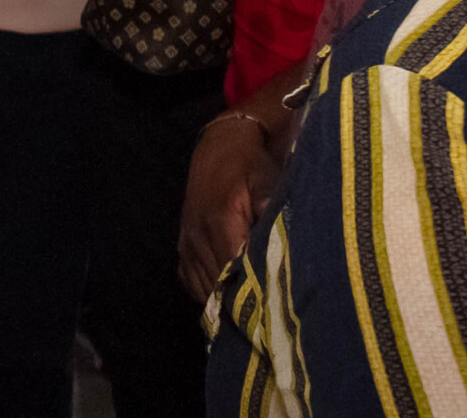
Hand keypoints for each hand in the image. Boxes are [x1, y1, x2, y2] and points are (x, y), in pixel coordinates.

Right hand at [177, 118, 275, 300]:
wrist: (221, 148)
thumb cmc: (251, 167)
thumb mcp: (269, 183)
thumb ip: (274, 213)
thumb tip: (284, 249)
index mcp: (221, 219)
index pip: (235, 271)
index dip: (254, 294)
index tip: (273, 308)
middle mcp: (198, 234)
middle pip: (219, 285)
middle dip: (243, 303)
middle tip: (268, 317)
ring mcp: (187, 242)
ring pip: (204, 289)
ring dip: (226, 301)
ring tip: (251, 311)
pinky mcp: (182, 247)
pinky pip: (192, 282)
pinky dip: (209, 293)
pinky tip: (228, 294)